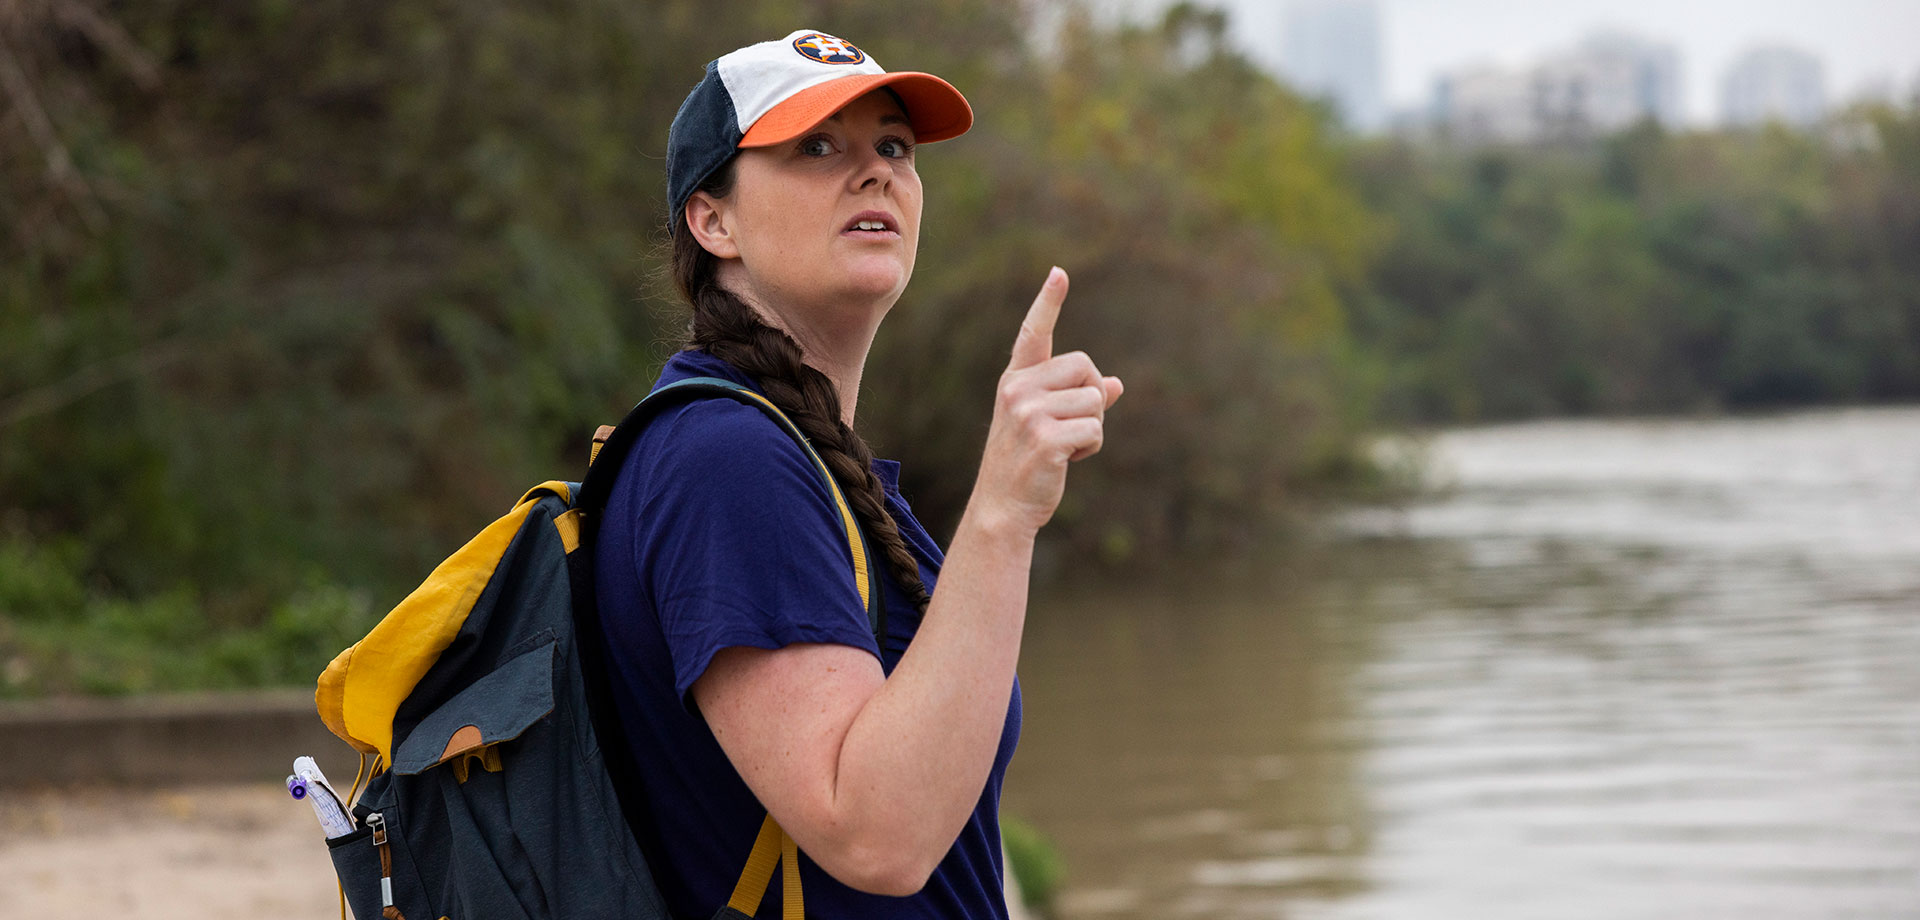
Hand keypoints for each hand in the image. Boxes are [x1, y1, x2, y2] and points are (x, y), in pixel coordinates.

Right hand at [971, 267, 1123, 534]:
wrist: (1002, 509)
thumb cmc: (1026, 465)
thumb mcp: (1047, 426)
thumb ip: (1078, 401)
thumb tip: (1115, 384)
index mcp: (1015, 381)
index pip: (1033, 335)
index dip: (1048, 303)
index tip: (1059, 274)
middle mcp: (1017, 390)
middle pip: (1085, 366)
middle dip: (1091, 396)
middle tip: (1071, 427)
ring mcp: (1028, 413)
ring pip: (1095, 400)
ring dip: (1093, 428)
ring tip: (1066, 448)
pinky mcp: (1045, 438)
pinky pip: (1095, 429)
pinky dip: (1091, 447)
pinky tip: (1067, 461)